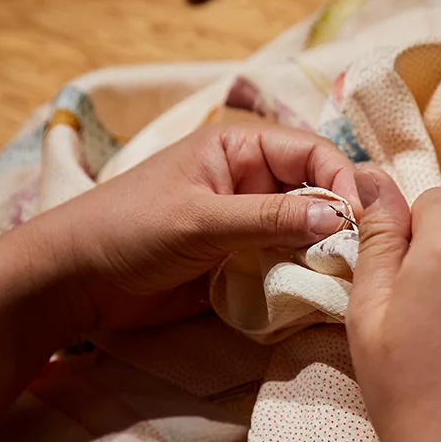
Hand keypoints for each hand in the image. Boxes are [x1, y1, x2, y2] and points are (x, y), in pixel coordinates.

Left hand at [18, 123, 359, 332]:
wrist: (74, 283)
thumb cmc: (128, 230)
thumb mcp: (202, 219)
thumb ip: (271, 218)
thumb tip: (340, 216)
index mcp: (238, 149)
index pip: (311, 152)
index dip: (341, 180)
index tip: (360, 219)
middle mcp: (250, 182)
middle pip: (316, 191)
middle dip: (340, 218)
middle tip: (365, 253)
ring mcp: (247, 224)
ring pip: (306, 231)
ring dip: (326, 251)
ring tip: (351, 276)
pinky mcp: (241, 262)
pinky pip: (286, 263)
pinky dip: (305, 275)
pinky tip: (323, 292)